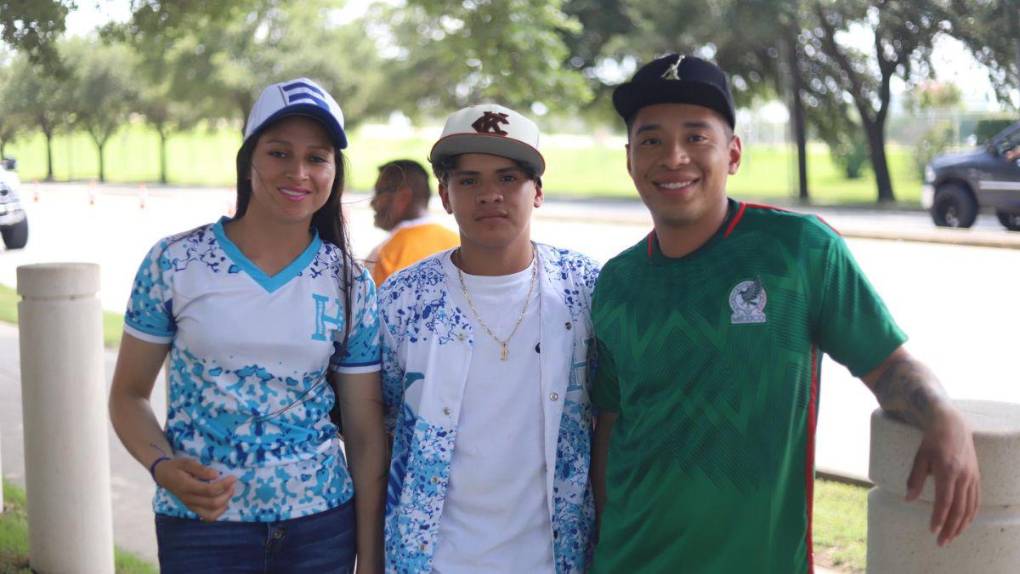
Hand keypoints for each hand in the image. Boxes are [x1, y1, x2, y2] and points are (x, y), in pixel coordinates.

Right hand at [154, 457, 236, 521]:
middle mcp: (188, 500)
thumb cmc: (176, 467)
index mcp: (186, 487)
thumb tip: (216, 475)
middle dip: (227, 494)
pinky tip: (223, 501)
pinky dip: (218, 512)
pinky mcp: (193, 509)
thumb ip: (201, 469)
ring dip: (224, 504)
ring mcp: (190, 506)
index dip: (224, 485)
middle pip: (212, 503)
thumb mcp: (186, 462)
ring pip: (211, 514)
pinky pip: (207, 517)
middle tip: (233, 484)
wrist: (163, 476)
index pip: (209, 490)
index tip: (233, 477)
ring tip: (229, 492)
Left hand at [905, 408, 979, 545]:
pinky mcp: (977, 477)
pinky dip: (971, 515)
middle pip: (959, 509)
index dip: (939, 518)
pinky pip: (976, 501)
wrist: (952, 425)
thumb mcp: (919, 457)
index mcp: (947, 471)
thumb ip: (915, 479)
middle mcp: (963, 476)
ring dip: (961, 525)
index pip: (944, 501)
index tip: (932, 531)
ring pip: (970, 507)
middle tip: (941, 542)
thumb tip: (908, 499)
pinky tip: (964, 523)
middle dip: (950, 528)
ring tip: (951, 537)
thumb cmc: (932, 441)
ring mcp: (972, 477)